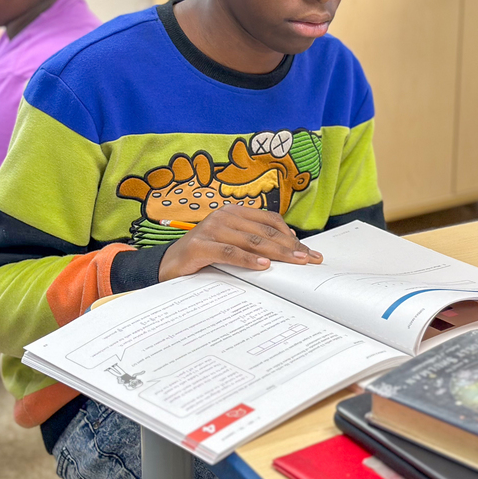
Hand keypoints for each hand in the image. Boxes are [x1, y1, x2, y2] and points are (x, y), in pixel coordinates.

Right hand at [158, 206, 322, 281]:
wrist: (168, 265)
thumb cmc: (204, 255)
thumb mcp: (231, 244)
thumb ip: (253, 241)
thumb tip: (289, 245)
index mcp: (234, 212)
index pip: (270, 221)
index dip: (291, 236)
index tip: (309, 252)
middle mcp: (224, 216)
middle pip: (265, 232)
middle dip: (290, 247)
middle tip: (309, 259)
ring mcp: (211, 229)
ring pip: (252, 241)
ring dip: (277, 253)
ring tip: (295, 262)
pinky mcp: (200, 246)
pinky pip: (230, 252)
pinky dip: (248, 259)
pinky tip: (263, 266)